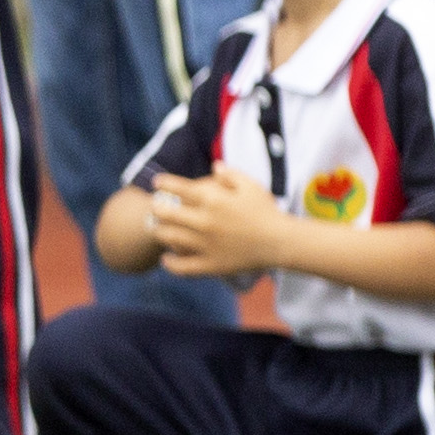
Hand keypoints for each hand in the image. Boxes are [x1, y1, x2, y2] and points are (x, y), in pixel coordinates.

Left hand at [147, 165, 291, 279]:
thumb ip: (230, 174)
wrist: (280, 242)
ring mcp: (205, 244)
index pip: (178, 187)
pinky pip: (183, 267)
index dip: (163, 183)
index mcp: (213, 199)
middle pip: (166, 213)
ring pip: (169, 238)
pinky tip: (166, 259)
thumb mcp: (250, 185)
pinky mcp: (211, 265)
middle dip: (156, 208)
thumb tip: (214, 166)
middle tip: (155, 207)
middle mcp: (204, 221)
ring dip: (158, 232)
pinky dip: (170, 263)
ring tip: (157, 230)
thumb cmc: (266, 211)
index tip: (157, 182)